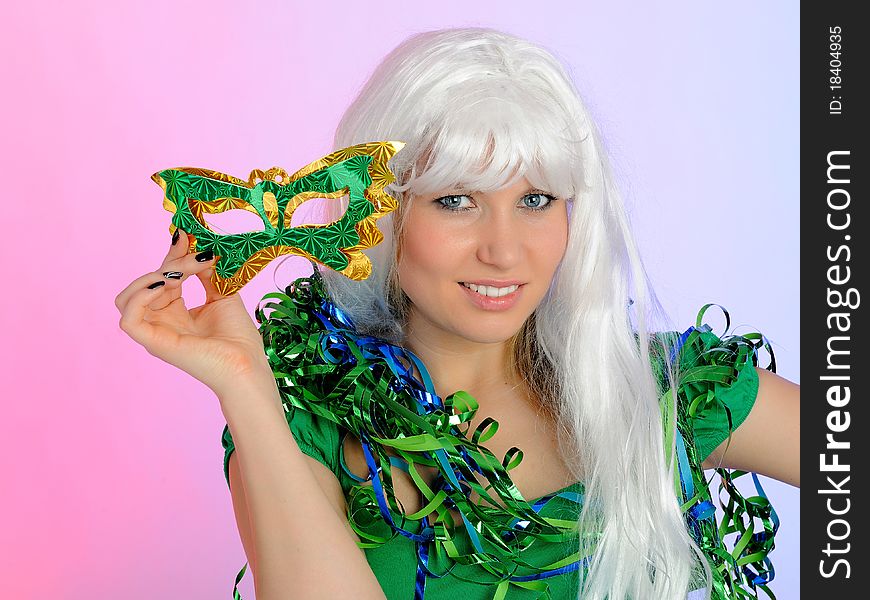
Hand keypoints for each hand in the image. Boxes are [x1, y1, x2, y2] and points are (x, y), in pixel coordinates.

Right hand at [115, 228, 273, 393]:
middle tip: (198, 256)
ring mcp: (155, 333)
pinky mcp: (153, 343)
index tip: (185, 236)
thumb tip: (196, 246)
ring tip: (182, 276)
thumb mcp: (221, 294)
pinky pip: (128, 318)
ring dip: (153, 277)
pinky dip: (140, 296)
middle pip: (148, 282)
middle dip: (172, 263)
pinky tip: (165, 286)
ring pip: (129, 297)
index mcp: (174, 312)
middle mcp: (160, 322)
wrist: (246, 364)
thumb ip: (205, 272)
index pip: (162, 278)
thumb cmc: (238, 337)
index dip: (171, 256)